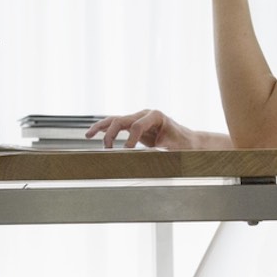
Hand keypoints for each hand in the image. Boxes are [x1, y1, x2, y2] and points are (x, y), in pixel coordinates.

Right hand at [86, 109, 202, 149]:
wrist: (188, 142)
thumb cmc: (183, 145)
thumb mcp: (173, 150)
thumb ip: (159, 153)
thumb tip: (143, 161)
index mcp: (156, 116)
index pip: (136, 126)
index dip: (130, 141)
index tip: (127, 154)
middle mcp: (145, 114)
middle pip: (121, 120)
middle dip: (111, 134)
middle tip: (107, 150)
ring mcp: (138, 119)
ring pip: (115, 120)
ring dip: (101, 127)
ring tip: (88, 135)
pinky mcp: (134, 125)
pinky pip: (116, 126)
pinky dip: (104, 130)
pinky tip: (92, 134)